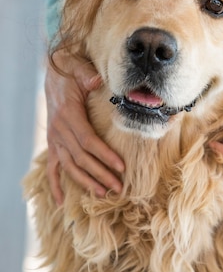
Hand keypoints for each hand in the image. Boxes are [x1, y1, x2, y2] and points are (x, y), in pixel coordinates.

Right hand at [45, 50, 124, 204]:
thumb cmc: (72, 72)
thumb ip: (87, 75)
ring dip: (86, 182)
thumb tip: (96, 80)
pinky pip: (52, 168)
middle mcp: (58, 130)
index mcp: (68, 115)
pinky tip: (61, 202)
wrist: (55, 73)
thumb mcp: (79, 69)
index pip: (88, 141)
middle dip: (101, 174)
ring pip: (70, 166)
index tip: (121, 167)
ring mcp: (54, 139)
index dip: (104, 155)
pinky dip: (56, 185)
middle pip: (81, 158)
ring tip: (103, 194)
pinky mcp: (53, 143)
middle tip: (119, 188)